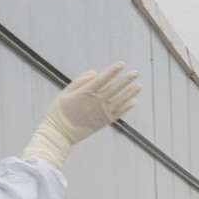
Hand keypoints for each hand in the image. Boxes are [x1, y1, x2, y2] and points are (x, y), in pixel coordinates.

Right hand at [22, 63, 143, 166]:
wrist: (60, 134)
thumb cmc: (59, 112)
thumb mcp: (64, 93)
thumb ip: (79, 82)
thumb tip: (95, 73)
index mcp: (85, 93)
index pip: (103, 79)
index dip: (113, 71)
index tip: (121, 64)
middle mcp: (96, 102)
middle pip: (115, 88)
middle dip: (126, 80)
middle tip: (136, 72)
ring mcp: (102, 112)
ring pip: (120, 101)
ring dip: (130, 93)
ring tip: (139, 86)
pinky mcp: (104, 122)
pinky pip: (118, 113)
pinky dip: (127, 107)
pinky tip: (134, 101)